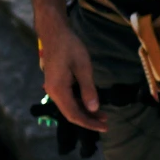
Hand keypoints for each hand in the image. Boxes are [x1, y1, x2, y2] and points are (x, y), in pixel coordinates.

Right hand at [37, 14, 104, 132]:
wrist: (54, 32)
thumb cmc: (69, 46)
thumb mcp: (83, 67)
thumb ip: (88, 89)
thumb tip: (94, 109)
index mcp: (58, 90)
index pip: (74, 115)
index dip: (89, 123)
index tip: (104, 127)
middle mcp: (53, 92)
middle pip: (71, 113)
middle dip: (88, 119)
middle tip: (106, 122)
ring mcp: (54, 88)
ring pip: (69, 106)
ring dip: (85, 111)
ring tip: (102, 114)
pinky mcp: (57, 83)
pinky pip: (68, 98)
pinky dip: (80, 103)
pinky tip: (91, 102)